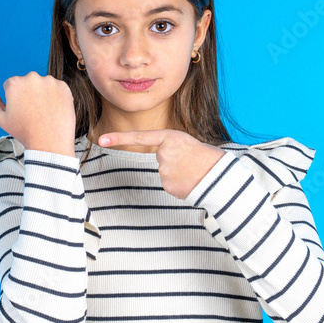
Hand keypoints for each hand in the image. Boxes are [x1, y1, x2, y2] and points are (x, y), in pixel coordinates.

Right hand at [0, 72, 76, 155]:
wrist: (50, 143)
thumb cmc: (24, 132)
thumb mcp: (1, 119)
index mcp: (14, 83)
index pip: (11, 85)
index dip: (15, 100)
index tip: (21, 112)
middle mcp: (31, 77)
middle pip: (27, 82)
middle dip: (28, 94)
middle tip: (33, 113)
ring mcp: (49, 81)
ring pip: (43, 85)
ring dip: (43, 94)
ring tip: (44, 113)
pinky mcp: (64, 87)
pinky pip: (57, 88)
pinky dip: (56, 97)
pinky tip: (53, 111)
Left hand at [97, 129, 225, 199]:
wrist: (222, 177)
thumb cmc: (208, 158)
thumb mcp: (188, 144)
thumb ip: (171, 149)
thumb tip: (163, 162)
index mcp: (171, 137)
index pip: (140, 137)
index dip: (119, 138)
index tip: (101, 139)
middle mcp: (164, 153)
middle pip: (160, 159)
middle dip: (173, 162)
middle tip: (191, 162)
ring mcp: (164, 171)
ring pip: (165, 173)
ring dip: (177, 174)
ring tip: (193, 172)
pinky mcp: (168, 186)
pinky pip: (169, 184)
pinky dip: (179, 184)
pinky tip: (191, 182)